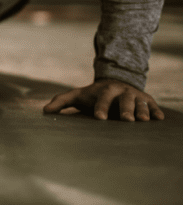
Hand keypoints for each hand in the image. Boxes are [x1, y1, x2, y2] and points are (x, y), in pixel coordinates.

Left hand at [43, 78, 162, 121]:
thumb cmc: (93, 95)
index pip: (102, 99)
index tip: (99, 118)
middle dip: (125, 109)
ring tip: (143, 121)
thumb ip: (61, 102)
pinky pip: (153, 106)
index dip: (101, 107)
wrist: (115, 83)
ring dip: (142, 111)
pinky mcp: (147, 100)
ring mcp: (135, 96)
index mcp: (104, 91)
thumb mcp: (77, 96)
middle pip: (125, 100)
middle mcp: (122, 92)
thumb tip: (44, 111)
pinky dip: (156, 111)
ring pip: (140, 103)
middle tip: (125, 119)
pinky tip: (159, 119)